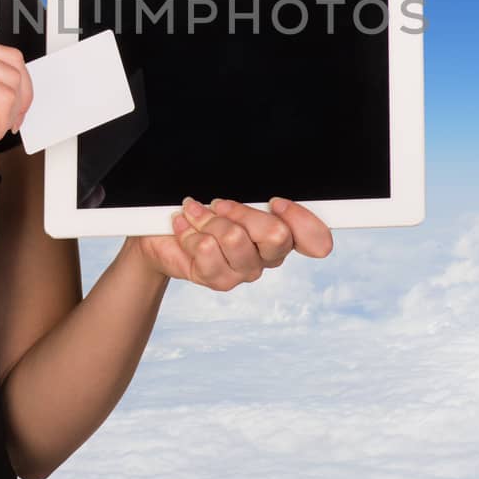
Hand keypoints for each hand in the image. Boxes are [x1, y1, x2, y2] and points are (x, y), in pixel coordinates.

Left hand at [128, 196, 332, 288]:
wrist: (162, 234)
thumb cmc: (202, 210)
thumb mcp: (230, 198)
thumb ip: (254, 198)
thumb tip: (270, 198)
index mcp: (282, 233)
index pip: (316, 239)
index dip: (301, 220)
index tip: (275, 202)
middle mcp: (269, 257)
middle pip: (276, 235)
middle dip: (242, 212)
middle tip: (219, 205)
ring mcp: (245, 271)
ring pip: (235, 238)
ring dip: (208, 219)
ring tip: (195, 214)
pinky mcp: (219, 281)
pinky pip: (207, 250)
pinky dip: (190, 232)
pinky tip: (184, 228)